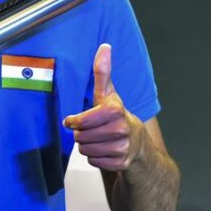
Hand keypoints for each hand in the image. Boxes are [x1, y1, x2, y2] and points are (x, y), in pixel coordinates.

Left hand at [63, 44, 144, 170]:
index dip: (74, 121)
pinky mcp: (121, 164)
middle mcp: (122, 129)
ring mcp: (123, 148)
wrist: (138, 143)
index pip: (82, 121)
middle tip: (91, 130)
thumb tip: (104, 46)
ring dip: (87, 146)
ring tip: (97, 139)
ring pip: (86, 150)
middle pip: (81, 137)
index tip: (73, 120)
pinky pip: (93, 162)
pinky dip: (95, 157)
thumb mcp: (108, 93)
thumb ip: (102, 71)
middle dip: (81, 134)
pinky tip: (104, 150)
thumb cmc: (117, 115)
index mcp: (116, 110)